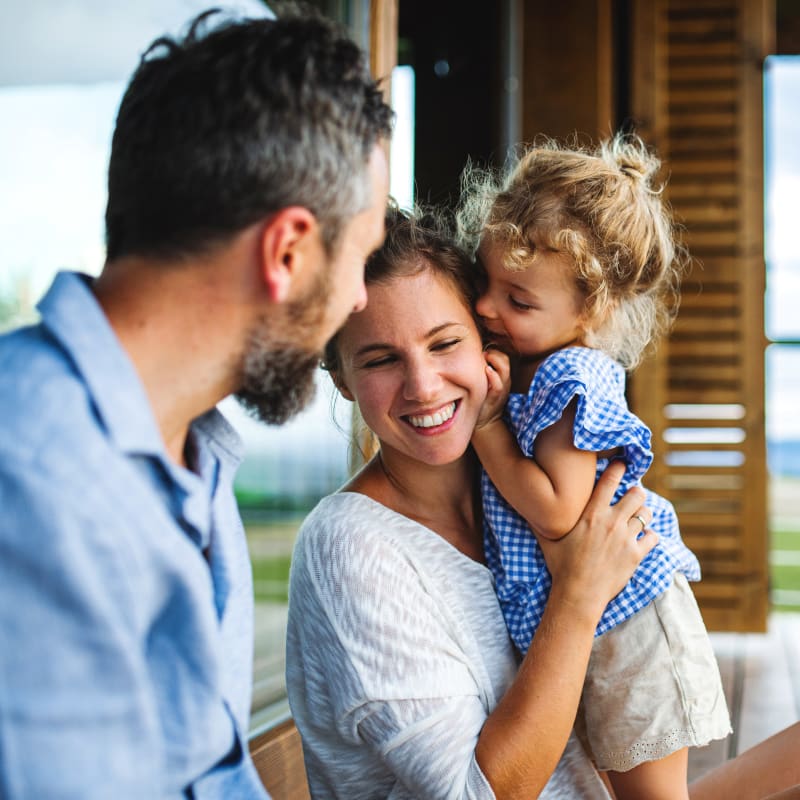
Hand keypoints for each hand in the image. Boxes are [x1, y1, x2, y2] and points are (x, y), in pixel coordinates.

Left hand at [474, 347, 510, 432]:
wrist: (485, 421)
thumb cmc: (482, 398)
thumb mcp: (484, 382)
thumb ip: (481, 370)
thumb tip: (468, 355)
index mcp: (502, 375)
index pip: (503, 356)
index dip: (494, 350)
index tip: (482, 351)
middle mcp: (504, 381)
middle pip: (505, 359)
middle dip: (495, 353)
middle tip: (483, 354)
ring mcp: (501, 389)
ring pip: (504, 369)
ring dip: (495, 360)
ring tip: (485, 358)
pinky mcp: (495, 398)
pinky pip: (498, 385)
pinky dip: (493, 376)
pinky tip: (487, 371)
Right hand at [537, 461, 657, 623]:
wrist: (577, 594)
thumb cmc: (560, 566)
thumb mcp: (547, 540)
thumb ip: (539, 521)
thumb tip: (524, 505)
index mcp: (591, 514)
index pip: (609, 481)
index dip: (619, 469)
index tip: (622, 465)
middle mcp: (611, 522)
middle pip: (636, 494)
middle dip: (636, 493)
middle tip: (632, 495)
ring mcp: (625, 538)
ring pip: (646, 515)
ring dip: (643, 514)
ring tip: (639, 516)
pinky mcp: (635, 555)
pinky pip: (652, 538)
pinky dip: (650, 536)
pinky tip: (644, 538)